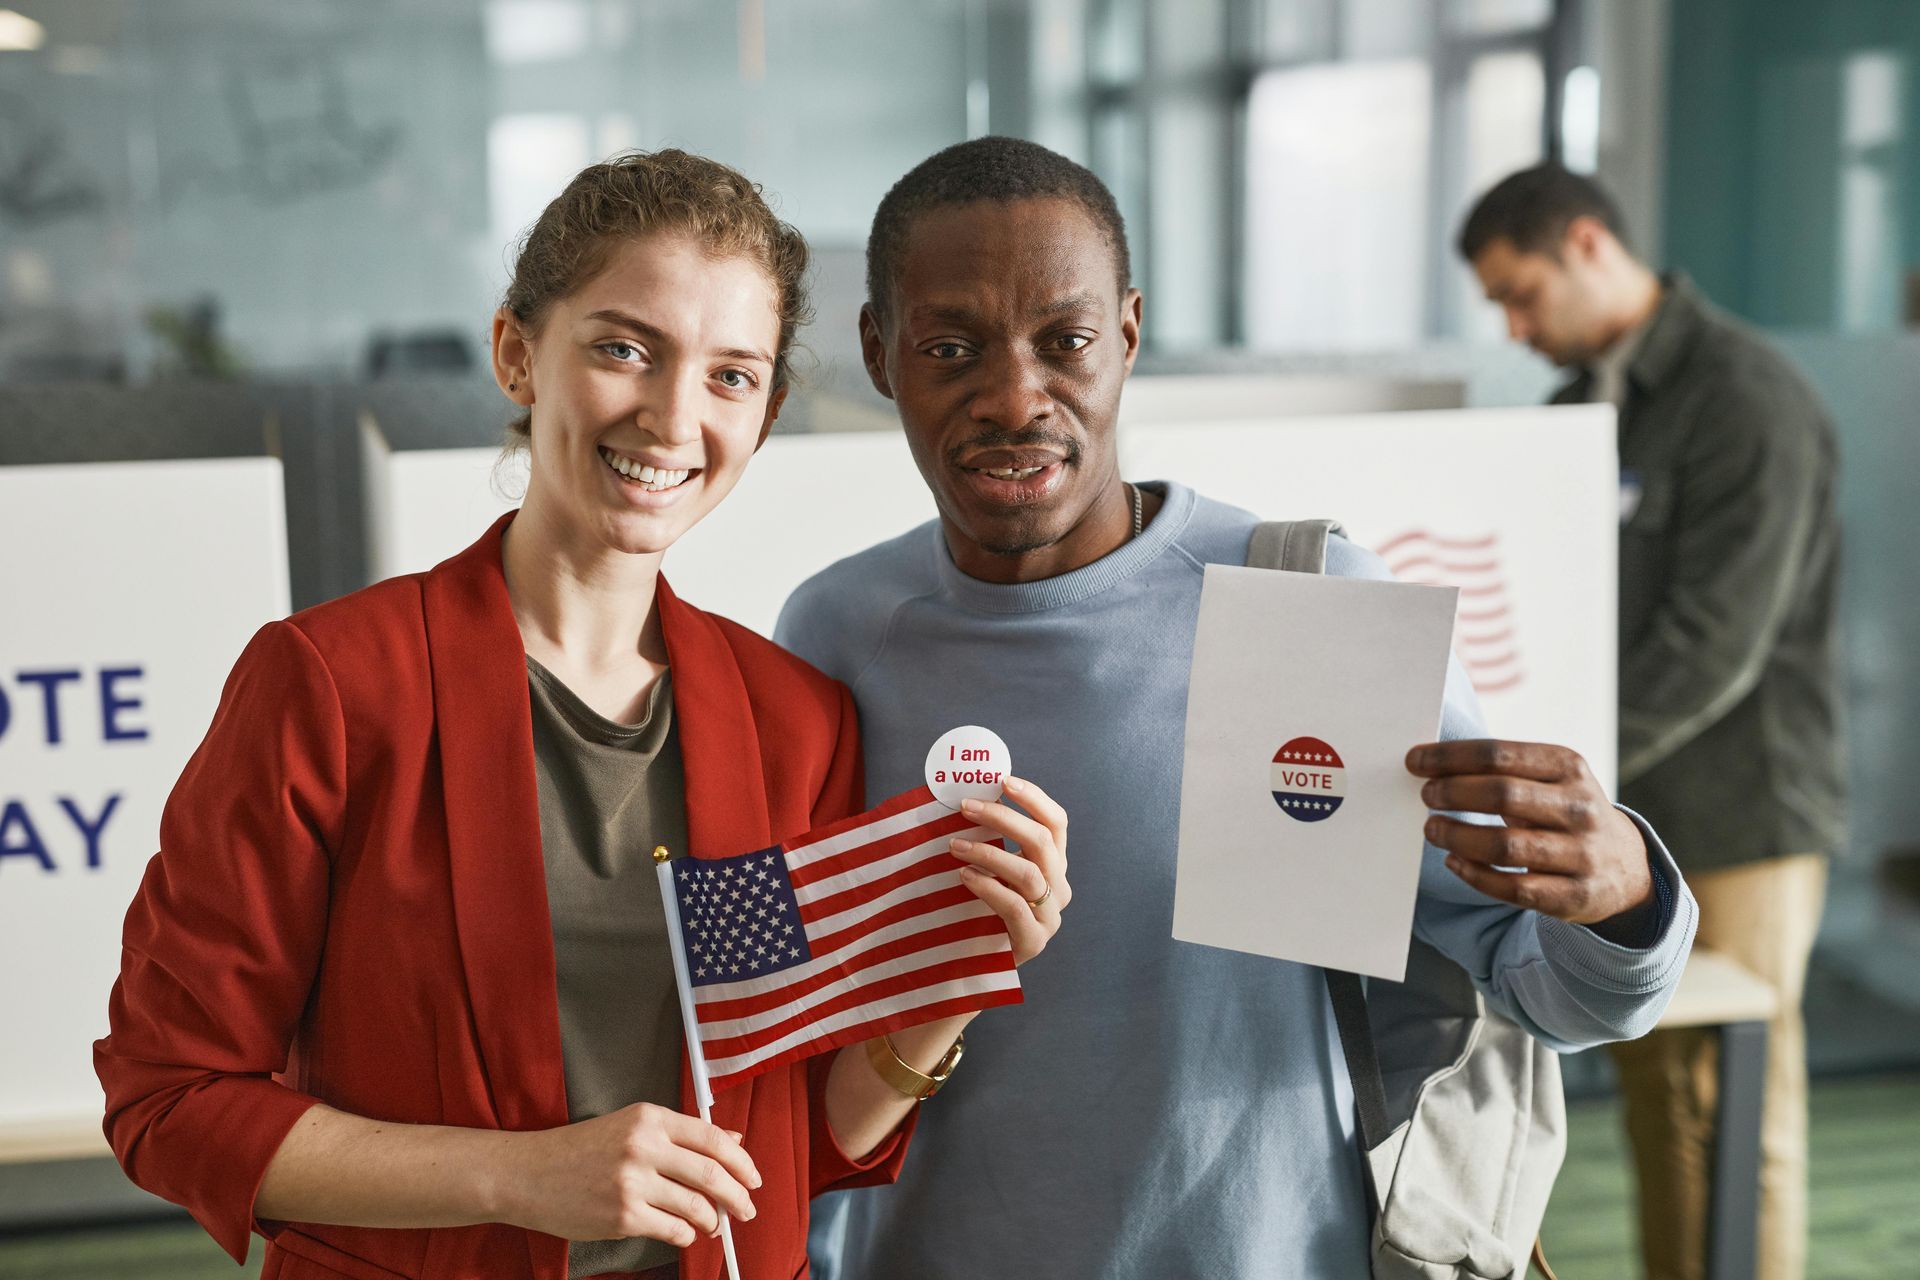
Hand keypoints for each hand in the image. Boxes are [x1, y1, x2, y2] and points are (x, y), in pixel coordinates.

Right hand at [500, 1102, 759, 1246]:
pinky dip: (687, 1235)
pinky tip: (686, 1233)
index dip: (742, 1162)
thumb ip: (681, 1134)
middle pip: (712, 1174)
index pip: (712, 1138)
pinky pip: (673, 1229)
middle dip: (739, 1196)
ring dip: (714, 1220)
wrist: (528, 1172)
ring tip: (716, 1225)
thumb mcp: (631, 1126)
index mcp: (650, 1118)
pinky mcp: (622, 1216)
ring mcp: (633, 1182)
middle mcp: (644, 1146)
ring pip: (696, 1206)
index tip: (753, 1178)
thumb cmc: (580, 1149)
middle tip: (747, 1209)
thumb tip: (733, 1140)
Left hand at [947, 775, 1070, 964]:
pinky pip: (1014, 906)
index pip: (1056, 823)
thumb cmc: (978, 910)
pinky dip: (988, 886)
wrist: (974, 966)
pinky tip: (964, 876)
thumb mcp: (989, 870)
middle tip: (966, 807)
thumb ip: (987, 840)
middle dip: (1003, 818)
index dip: (1034, 798)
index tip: (1003, 781)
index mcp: (1053, 865)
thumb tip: (960, 797)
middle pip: (1043, 842)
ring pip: (1029, 873)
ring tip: (954, 845)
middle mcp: (1058, 888)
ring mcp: (1049, 917)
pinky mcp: (1033, 941)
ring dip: (989, 852)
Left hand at [1406, 740, 1653, 925]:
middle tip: (1427, 795)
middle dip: (1453, 792)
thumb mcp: (1551, 778)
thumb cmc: (1564, 812)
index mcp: (1568, 767)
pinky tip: (1454, 862)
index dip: (1450, 757)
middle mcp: (1580, 808)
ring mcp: (1581, 854)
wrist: (1624, 867)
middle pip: (1502, 794)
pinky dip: (1475, 875)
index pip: (1499, 753)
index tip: (1415, 761)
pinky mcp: (1573, 895)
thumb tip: (1431, 763)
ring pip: (1505, 846)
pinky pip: (1513, 888)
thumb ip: (1502, 769)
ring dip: (1457, 836)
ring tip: (1433, 829)